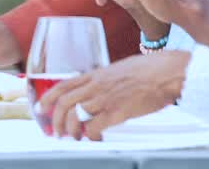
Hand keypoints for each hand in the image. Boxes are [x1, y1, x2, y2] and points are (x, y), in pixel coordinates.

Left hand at [39, 51, 189, 139]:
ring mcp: (105, 98)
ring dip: (71, 130)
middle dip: (56, 120)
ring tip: (73, 138)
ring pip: (75, 116)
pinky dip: (90, 136)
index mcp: (97, 74)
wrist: (168, 71)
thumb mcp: (121, 69)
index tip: (41, 106)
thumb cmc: (151, 69)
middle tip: (56, 132)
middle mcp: (96, 85)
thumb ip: (107, 79)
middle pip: (64, 103)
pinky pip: (94, 128)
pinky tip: (95, 139)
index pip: (64, 84)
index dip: (48, 97)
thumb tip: (101, 88)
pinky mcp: (117, 112)